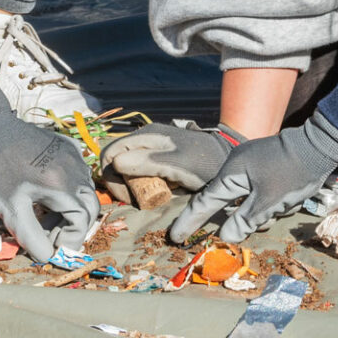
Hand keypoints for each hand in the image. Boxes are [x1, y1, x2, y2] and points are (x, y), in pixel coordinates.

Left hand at [0, 74, 99, 261]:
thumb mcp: (11, 209)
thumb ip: (32, 237)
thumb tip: (47, 257)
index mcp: (63, 186)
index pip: (81, 221)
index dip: (70, 240)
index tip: (53, 249)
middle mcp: (76, 169)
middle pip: (88, 207)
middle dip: (73, 227)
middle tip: (50, 236)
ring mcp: (74, 155)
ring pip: (83, 191)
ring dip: (69, 210)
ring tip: (43, 217)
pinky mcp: (67, 146)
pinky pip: (77, 174)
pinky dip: (67, 191)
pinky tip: (44, 195)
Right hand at [99, 122, 244, 191]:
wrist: (228, 161)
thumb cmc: (204, 162)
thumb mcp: (177, 164)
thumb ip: (148, 162)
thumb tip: (115, 163)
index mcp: (146, 136)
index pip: (110, 153)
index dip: (111, 177)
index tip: (127, 197)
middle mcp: (145, 139)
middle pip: (116, 162)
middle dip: (121, 183)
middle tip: (138, 202)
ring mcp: (151, 148)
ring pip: (127, 168)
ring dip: (132, 185)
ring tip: (149, 197)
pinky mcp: (159, 159)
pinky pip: (140, 171)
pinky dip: (143, 183)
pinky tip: (158, 191)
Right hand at [167, 112, 337, 243]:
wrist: (319, 146)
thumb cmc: (292, 173)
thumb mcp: (268, 202)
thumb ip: (244, 221)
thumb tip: (224, 237)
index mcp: (231, 173)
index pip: (204, 202)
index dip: (189, 221)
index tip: (175, 237)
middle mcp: (236, 168)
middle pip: (229, 204)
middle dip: (246, 217)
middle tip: (265, 216)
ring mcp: (250, 167)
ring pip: (247, 201)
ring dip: (264, 210)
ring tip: (286, 204)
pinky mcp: (264, 168)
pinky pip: (259, 193)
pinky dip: (271, 203)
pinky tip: (289, 200)